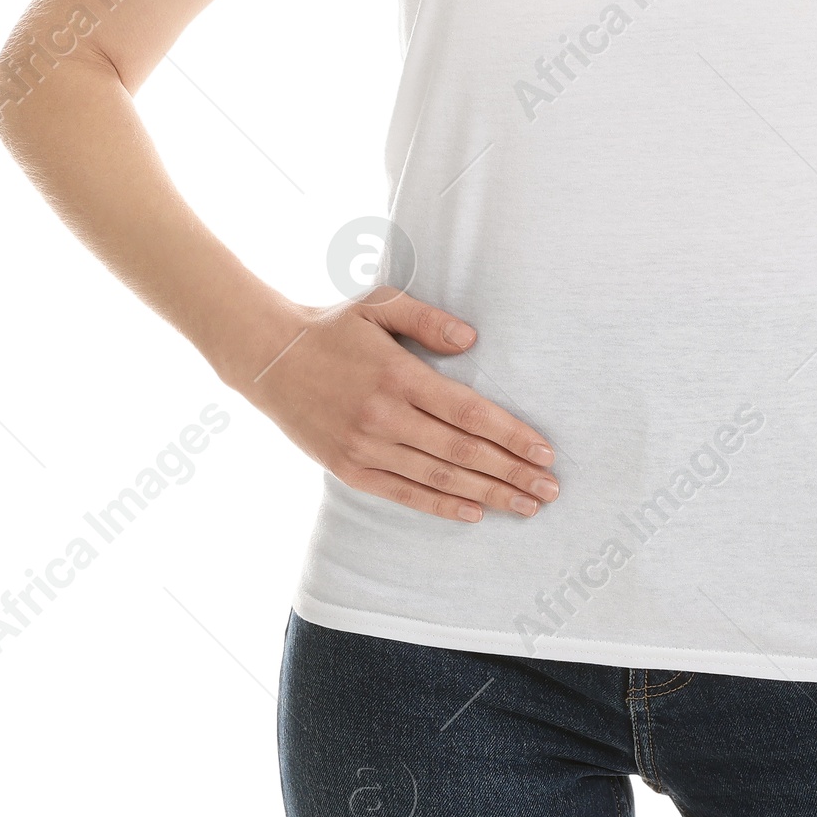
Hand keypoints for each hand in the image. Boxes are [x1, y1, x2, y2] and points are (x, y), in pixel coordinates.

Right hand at [238, 288, 558, 521]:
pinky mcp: (349, 469)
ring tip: (526, 505)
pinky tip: (475, 512)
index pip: (469, 413)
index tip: (545, 451)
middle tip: (550, 488)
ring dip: (489, 494)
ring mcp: (365, 447)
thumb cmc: (332, 327)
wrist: (266, 358)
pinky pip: (404, 494)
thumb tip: (473, 339)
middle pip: (463, 453)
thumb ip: (428, 320)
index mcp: (399, 376)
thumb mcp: (379, 304)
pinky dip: (442, 506)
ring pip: (439, 479)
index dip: (511, 435)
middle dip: (512, 473)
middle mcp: (385, 416)